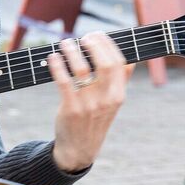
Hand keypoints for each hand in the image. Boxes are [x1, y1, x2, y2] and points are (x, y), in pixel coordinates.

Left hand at [47, 33, 127, 170]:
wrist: (79, 149)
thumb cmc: (95, 120)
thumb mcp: (112, 104)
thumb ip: (121, 82)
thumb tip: (131, 60)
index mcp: (118, 95)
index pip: (119, 62)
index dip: (108, 45)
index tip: (97, 36)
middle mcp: (106, 99)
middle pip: (105, 63)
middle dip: (93, 44)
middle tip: (83, 37)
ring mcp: (89, 104)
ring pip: (82, 69)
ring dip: (72, 51)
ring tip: (65, 43)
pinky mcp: (71, 108)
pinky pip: (64, 81)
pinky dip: (57, 66)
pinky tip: (53, 58)